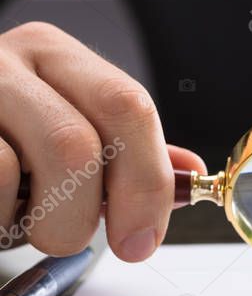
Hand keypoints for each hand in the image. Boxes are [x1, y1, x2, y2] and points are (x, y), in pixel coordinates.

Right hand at [0, 22, 204, 259]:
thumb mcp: (67, 136)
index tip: (143, 238)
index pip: (128, 107)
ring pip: (20, 172)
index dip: (146, 183)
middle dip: (93, 211)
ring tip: (22, 217)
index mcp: (54, 56)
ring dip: (39, 222)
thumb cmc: (3, 144)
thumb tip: (189, 175)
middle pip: (78, 143)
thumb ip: (127, 155)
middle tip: (82, 239)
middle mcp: (5, 62)